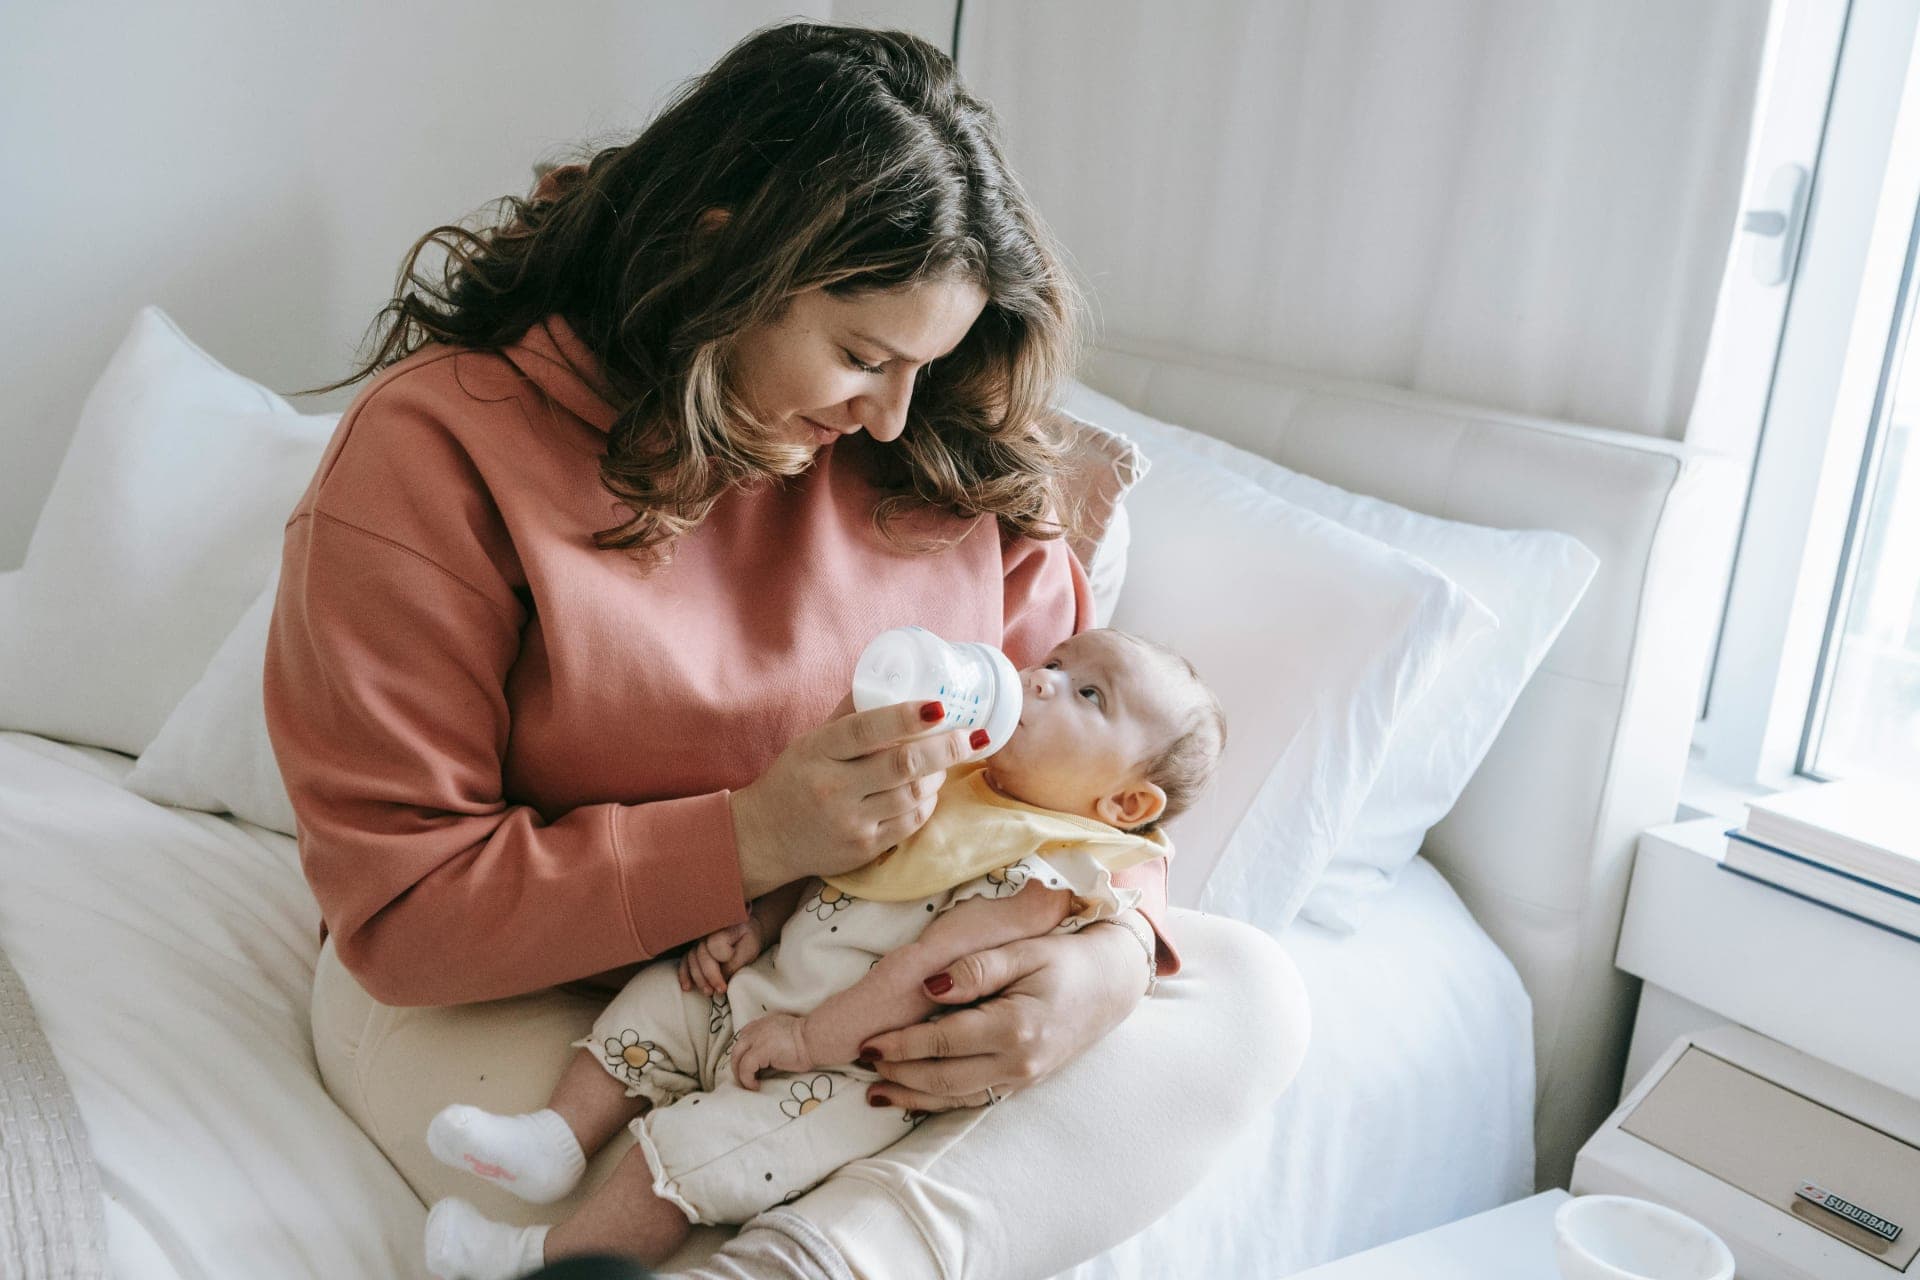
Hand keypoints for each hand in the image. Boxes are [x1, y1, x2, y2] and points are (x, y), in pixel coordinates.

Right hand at [677, 920, 762, 995]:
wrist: (745, 932)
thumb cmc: (748, 940)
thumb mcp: (749, 949)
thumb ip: (735, 962)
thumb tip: (722, 977)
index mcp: (723, 928)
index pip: (716, 944)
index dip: (724, 959)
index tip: (735, 965)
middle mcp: (706, 933)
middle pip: (701, 955)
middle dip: (710, 976)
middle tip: (720, 990)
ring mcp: (698, 941)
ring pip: (691, 960)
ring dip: (699, 978)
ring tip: (708, 992)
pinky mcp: (694, 950)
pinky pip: (684, 961)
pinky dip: (684, 975)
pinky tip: (687, 987)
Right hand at [730, 697, 976, 898]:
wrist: (764, 838)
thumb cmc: (794, 779)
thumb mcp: (811, 741)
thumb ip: (849, 716)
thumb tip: (891, 682)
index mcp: (818, 751)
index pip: (866, 730)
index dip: (905, 717)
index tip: (939, 707)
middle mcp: (833, 787)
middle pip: (902, 765)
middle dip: (945, 748)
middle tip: (972, 736)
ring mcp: (849, 822)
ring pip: (912, 795)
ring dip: (939, 774)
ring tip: (948, 758)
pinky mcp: (864, 849)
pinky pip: (910, 823)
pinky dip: (927, 802)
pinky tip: (930, 788)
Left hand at [730, 1013, 813, 1089]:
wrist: (815, 1039)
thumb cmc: (809, 1041)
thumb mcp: (787, 1035)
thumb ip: (774, 1040)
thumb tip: (770, 1058)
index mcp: (765, 1023)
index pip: (745, 1035)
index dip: (743, 1051)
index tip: (748, 1064)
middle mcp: (757, 1028)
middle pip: (737, 1047)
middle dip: (737, 1065)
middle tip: (744, 1079)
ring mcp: (757, 1038)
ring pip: (737, 1057)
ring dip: (740, 1074)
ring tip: (749, 1085)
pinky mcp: (760, 1050)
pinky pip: (745, 1068)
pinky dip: (747, 1079)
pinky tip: (756, 1086)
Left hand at [856, 923, 1149, 1113]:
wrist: (1111, 983)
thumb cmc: (1064, 959)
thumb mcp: (1022, 951)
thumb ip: (976, 969)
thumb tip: (929, 989)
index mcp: (1014, 1027)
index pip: (943, 1042)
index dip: (901, 1044)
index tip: (867, 1041)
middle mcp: (1018, 1063)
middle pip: (943, 1079)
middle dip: (899, 1074)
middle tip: (863, 1063)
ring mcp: (1022, 1079)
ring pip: (956, 1098)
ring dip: (913, 1097)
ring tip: (875, 1092)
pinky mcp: (1024, 1084)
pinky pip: (975, 1100)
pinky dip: (940, 1103)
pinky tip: (915, 1098)